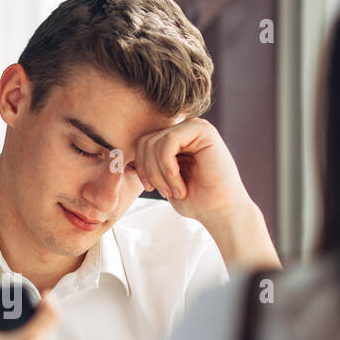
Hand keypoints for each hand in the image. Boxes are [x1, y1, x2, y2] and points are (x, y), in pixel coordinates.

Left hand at [131, 118, 279, 269]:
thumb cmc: (194, 200)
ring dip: (159, 173)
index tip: (151, 188)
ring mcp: (195, 127)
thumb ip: (148, 163)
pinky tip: (179, 183)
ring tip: (174, 191)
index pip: (142, 143)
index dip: (140, 167)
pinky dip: (168, 168)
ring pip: (155, 143)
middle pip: (145, 141)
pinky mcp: (204, 131)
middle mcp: (186, 128)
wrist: (220, 212)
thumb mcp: (162, 180)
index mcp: (176, 138)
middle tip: (163, 192)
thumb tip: (119, 154)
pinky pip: (168, 143)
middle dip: (149, 172)